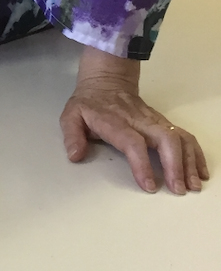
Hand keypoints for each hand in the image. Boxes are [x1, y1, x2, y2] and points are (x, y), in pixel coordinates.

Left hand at [62, 48, 206, 194]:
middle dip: (175, 165)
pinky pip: (185, 136)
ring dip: (189, 162)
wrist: (107, 81)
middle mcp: (140, 121)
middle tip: (178, 189)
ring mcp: (155, 121)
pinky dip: (196, 154)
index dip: (141, 164)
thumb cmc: (89, 103)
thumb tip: (75, 155)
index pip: (132, 143)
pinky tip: (199, 172)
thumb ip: (72, 135)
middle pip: (165, 140)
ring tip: (193, 185)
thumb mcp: (71, 115)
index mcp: (115, 121)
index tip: (149, 185)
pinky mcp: (164, 123)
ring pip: (179, 138)